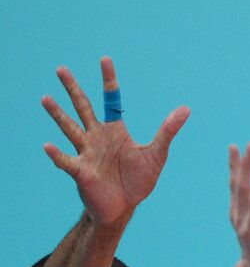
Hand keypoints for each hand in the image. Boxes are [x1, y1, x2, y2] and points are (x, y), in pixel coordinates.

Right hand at [41, 57, 189, 224]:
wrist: (124, 207)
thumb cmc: (138, 181)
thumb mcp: (156, 154)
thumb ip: (167, 132)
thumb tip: (186, 109)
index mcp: (115, 131)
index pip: (111, 100)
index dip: (109, 81)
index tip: (105, 59)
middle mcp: (97, 138)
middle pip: (83, 107)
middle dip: (73, 89)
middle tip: (61, 69)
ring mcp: (86, 153)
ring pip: (69, 128)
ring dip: (58, 114)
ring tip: (45, 98)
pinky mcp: (80, 171)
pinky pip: (66, 161)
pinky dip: (57, 154)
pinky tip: (48, 146)